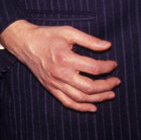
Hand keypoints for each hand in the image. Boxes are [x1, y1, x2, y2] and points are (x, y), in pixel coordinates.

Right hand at [0, 20, 118, 111]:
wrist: (24, 42)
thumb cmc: (46, 35)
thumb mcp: (67, 32)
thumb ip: (88, 40)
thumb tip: (107, 46)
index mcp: (66, 58)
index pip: (94, 68)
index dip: (107, 67)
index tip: (113, 64)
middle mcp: (61, 74)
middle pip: (90, 87)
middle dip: (107, 86)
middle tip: (116, 81)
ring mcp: (55, 83)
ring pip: (81, 98)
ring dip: (99, 98)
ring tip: (110, 93)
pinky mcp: (50, 88)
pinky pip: (67, 102)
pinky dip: (81, 107)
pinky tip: (93, 107)